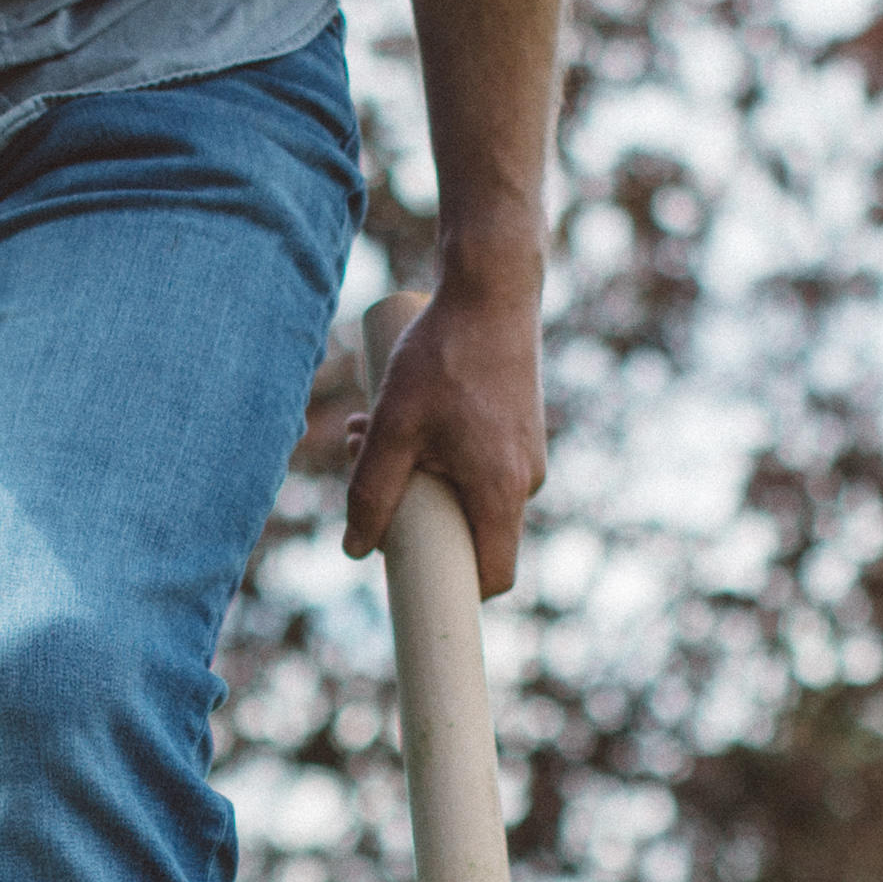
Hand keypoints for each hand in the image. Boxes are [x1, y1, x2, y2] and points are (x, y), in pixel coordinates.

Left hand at [339, 273, 544, 594]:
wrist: (492, 290)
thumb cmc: (443, 356)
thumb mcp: (393, 427)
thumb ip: (370, 491)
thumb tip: (355, 549)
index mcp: (502, 493)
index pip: (491, 576)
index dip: (452, 591)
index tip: (409, 580)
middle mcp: (526, 481)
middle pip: (468, 533)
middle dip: (409, 513)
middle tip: (360, 463)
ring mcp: (527, 455)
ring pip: (465, 493)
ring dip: (415, 473)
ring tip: (368, 425)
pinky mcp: (520, 431)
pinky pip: (477, 466)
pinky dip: (438, 453)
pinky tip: (403, 413)